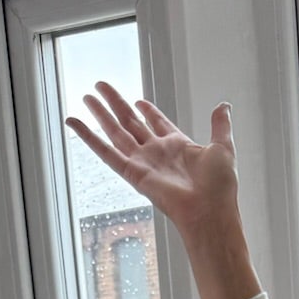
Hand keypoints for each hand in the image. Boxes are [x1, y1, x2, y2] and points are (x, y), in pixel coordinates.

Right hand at [64, 81, 239, 236]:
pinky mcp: (132, 173)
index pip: (158, 123)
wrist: (211, 211)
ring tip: (86, 97)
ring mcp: (143, 162)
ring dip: (100, 114)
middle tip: (101, 87)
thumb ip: (220, 125)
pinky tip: (74, 122)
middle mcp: (158, 153)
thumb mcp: (224, 147)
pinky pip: (105, 152)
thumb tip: (224, 105)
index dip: (148, 111)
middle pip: (131, 122)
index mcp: (178, 146)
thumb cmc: (220, 187)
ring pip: (116, 132)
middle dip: (116, 103)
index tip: (139, 101)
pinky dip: (88, 137)